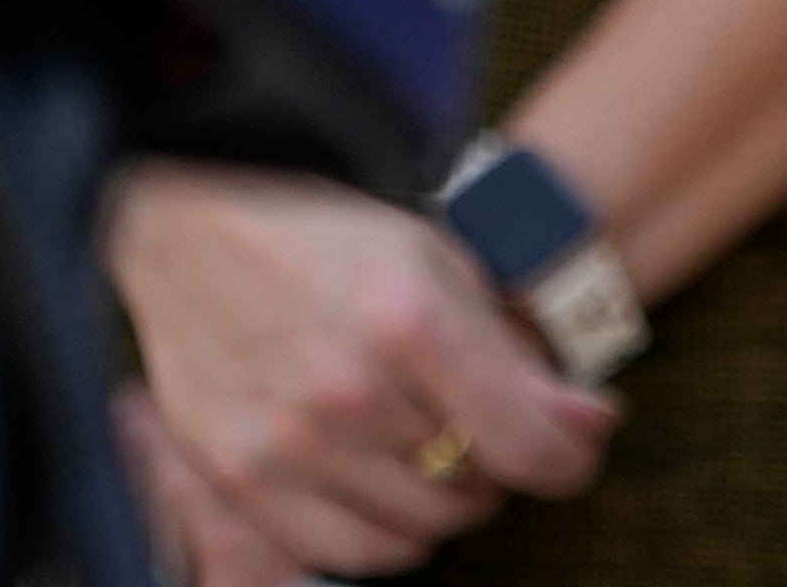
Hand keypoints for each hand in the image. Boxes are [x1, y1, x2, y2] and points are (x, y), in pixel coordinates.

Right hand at [104, 161, 611, 575]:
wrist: (192, 232)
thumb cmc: (329, 239)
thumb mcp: (441, 264)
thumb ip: (517, 354)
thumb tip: (594, 424)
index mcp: (410, 322)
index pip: (527, 445)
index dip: (570, 454)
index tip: (575, 438)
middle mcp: (348, 393)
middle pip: (477, 488)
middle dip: (500, 461)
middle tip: (483, 421)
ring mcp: (289, 444)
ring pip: (422, 527)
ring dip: (446, 498)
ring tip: (433, 445)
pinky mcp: (242, 479)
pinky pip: (350, 553)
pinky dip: (389, 534)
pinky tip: (387, 486)